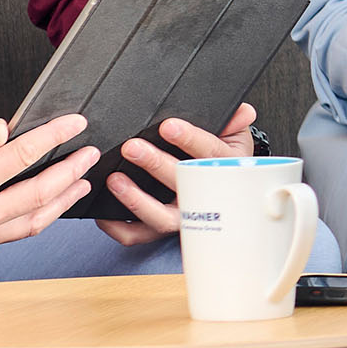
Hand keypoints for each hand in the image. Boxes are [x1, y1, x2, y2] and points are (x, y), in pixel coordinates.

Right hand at [0, 113, 98, 266]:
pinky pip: (6, 238)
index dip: (55, 137)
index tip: (76, 125)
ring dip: (60, 203)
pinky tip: (40, 207)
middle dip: (71, 172)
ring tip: (79, 184)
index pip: (24, 156)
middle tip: (91, 156)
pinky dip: (28, 221)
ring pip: (30, 224)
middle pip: (40, 194)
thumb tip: (8, 132)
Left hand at [96, 102, 256, 245]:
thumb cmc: (222, 159)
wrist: (222, 188)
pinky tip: (104, 211)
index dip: (189, 139)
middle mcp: (202, 197)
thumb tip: (242, 111)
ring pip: (161, 217)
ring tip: (116, 179)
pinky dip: (118, 227)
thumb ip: (234, 121)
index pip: (208, 154)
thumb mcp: (234, 137)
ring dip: (136, 199)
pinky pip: (137, 235)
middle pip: (181, 184)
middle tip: (132, 147)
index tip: (168, 126)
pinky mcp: (159, 228)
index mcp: (223, 169)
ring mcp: (181, 216)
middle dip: (155, 164)